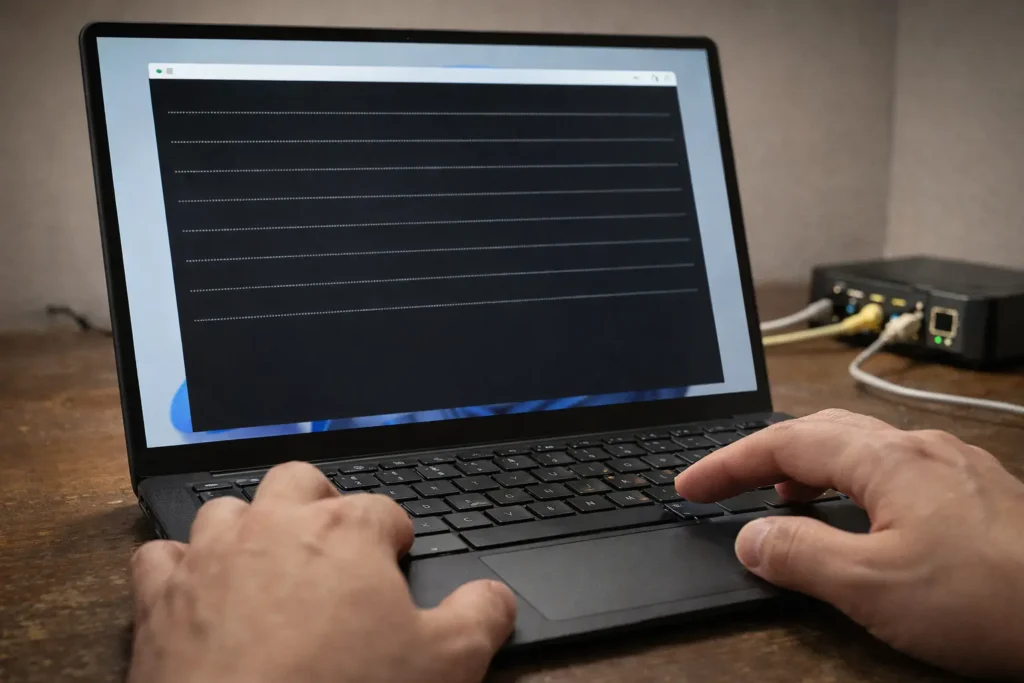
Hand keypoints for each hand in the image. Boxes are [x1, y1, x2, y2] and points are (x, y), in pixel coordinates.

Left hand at [129, 462, 515, 682]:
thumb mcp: (445, 664)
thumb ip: (481, 617)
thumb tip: (495, 597)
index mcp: (347, 531)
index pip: (384, 510)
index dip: (396, 537)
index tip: (397, 562)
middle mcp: (276, 525)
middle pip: (301, 482)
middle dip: (320, 503)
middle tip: (334, 543)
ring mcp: (213, 556)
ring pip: (228, 508)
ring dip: (248, 526)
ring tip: (268, 563)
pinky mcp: (161, 597)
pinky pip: (161, 557)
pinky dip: (180, 569)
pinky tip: (197, 592)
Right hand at [676, 409, 1023, 677]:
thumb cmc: (992, 599)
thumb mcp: (875, 586)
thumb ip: (801, 555)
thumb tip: (750, 537)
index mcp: (887, 460)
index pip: (784, 444)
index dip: (727, 463)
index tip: (689, 487)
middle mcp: (919, 448)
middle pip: (820, 432)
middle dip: (762, 456)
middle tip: (723, 486)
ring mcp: (953, 467)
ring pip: (860, 448)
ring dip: (808, 467)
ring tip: (783, 499)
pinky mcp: (977, 493)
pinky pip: (893, 470)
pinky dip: (851, 484)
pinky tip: (860, 516)